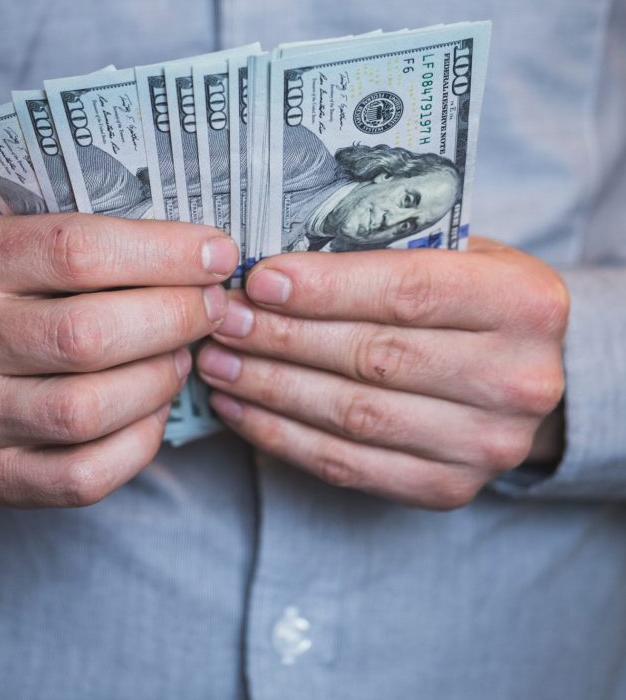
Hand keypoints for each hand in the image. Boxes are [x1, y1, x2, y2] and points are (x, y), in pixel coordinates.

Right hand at [0, 213, 235, 511]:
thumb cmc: (0, 298)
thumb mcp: (21, 245)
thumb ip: (95, 241)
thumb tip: (205, 256)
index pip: (76, 250)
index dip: (163, 253)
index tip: (217, 254)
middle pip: (88, 334)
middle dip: (175, 318)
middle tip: (212, 307)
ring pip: (89, 409)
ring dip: (159, 379)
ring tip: (181, 354)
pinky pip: (86, 474)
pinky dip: (140, 439)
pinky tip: (153, 406)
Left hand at [195, 238, 567, 509]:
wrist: (517, 374)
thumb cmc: (468, 299)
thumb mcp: (452, 256)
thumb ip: (382, 255)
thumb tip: (271, 268)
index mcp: (525, 304)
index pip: (409, 293)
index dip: (326, 289)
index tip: (259, 280)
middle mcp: (517, 381)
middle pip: (374, 357)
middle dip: (283, 337)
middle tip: (223, 319)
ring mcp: (486, 445)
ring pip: (353, 415)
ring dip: (271, 388)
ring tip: (217, 361)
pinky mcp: (448, 488)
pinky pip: (347, 465)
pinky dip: (281, 436)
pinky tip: (239, 407)